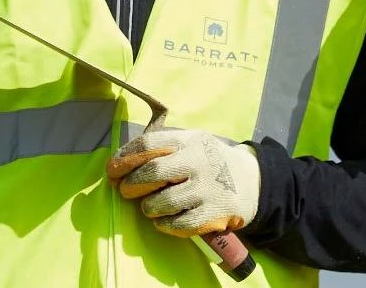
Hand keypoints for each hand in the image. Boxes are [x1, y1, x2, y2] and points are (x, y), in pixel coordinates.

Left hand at [105, 128, 260, 237]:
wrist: (253, 181)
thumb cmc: (209, 162)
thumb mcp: (191, 144)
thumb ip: (160, 151)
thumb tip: (117, 168)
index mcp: (190, 140)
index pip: (149, 144)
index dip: (124, 158)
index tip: (111, 171)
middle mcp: (200, 161)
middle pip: (153, 172)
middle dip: (131, 184)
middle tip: (126, 191)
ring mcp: (209, 188)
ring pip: (163, 202)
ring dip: (148, 207)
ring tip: (150, 206)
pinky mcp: (215, 213)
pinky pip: (179, 224)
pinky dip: (164, 224)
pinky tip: (164, 220)